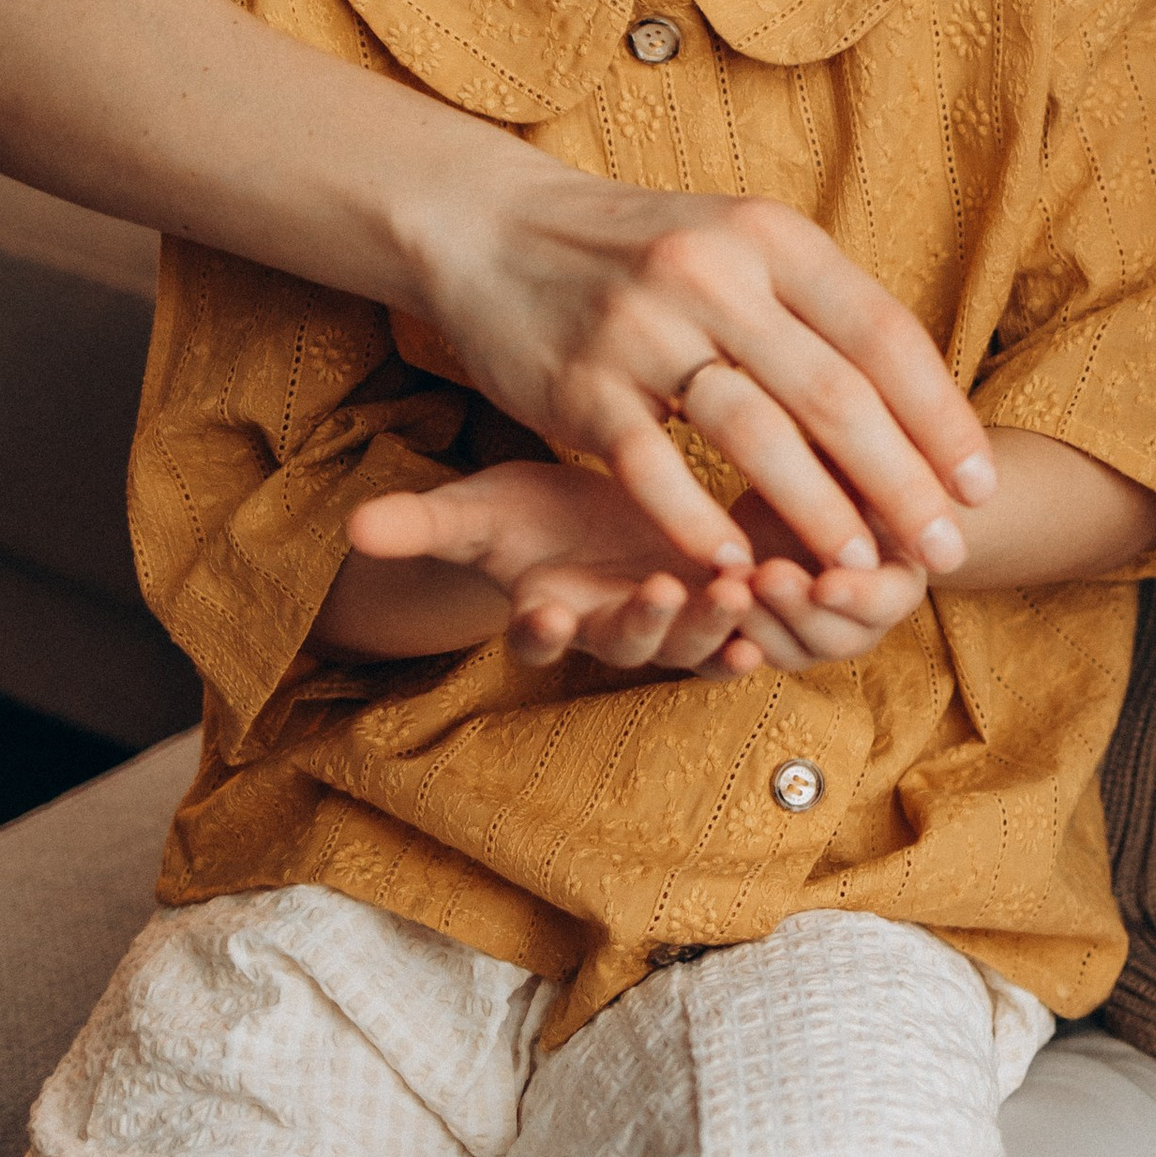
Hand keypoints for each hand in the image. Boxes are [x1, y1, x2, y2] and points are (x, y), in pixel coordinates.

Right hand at [348, 465, 935, 677]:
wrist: (598, 525)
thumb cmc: (533, 519)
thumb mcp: (480, 512)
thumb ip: (426, 524)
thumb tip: (352, 528)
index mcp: (553, 611)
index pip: (539, 631)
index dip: (541, 628)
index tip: (542, 606)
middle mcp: (618, 630)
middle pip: (633, 644)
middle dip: (650, 624)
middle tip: (665, 595)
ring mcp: (678, 625)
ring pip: (701, 640)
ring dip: (721, 621)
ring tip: (740, 586)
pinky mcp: (729, 609)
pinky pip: (759, 631)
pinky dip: (780, 616)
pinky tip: (803, 590)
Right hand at [410, 174, 998, 580]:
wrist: (492, 229)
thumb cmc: (642, 254)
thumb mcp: (739, 246)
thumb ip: (819, 312)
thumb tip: (924, 406)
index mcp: (771, 237)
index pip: (882, 334)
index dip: (939, 417)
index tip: (979, 486)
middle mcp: (714, 273)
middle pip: (833, 393)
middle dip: (900, 483)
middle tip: (942, 550)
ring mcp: (643, 328)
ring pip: (754, 434)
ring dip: (816, 512)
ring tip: (859, 568)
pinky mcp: (579, 385)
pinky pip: (652, 467)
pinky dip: (696, 522)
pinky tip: (735, 565)